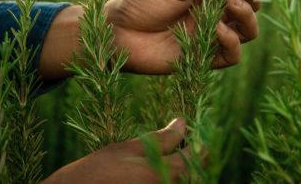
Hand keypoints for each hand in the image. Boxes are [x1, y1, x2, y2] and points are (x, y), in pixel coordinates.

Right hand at [42, 118, 188, 183]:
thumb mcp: (130, 148)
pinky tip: (159, 168)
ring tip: (172, 152)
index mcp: (165, 174)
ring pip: (185, 182)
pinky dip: (172, 177)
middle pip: (196, 174)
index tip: (197, 129)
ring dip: (184, 168)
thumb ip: (162, 138)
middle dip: (194, 156)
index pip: (198, 157)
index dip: (202, 141)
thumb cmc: (98, 170)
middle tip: (185, 140)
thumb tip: (183, 123)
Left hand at [105, 0, 264, 73]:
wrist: (116, 34)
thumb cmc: (140, 4)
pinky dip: (231, 41)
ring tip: (230, 3)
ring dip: (246, 15)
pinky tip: (218, 28)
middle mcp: (213, 14)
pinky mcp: (203, 58)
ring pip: (248, 30)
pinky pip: (232, 55)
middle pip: (250, 5)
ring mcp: (210, 37)